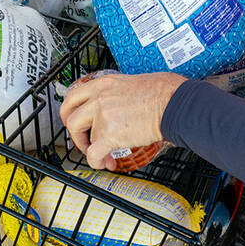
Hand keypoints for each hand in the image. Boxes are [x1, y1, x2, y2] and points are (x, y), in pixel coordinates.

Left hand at [60, 71, 186, 169]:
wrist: (174, 103)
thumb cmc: (163, 92)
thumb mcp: (131, 82)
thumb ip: (115, 94)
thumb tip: (115, 106)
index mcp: (103, 84)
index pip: (73, 96)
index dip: (70, 112)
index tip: (74, 120)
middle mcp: (99, 98)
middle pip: (70, 117)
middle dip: (75, 133)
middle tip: (83, 141)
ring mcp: (103, 116)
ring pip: (85, 138)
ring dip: (92, 150)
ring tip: (105, 154)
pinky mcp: (110, 134)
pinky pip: (93, 154)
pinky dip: (97, 162)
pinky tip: (106, 163)